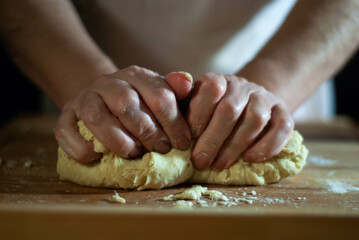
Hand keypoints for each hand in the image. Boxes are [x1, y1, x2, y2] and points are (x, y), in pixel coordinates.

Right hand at [55, 66, 191, 162]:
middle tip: (160, 150)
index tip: (181, 143)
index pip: (159, 95)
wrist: (104, 98)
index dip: (173, 122)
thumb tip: (187, 83)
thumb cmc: (140, 103)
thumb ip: (177, 92)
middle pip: (126, 104)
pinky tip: (98, 157)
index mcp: (137, 75)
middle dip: (147, 132)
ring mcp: (84, 98)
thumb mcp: (161, 95)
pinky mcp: (65, 116)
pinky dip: (82, 148)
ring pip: (96, 116)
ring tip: (133, 153)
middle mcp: (108, 83)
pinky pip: (66, 131)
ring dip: (117, 140)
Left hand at [187, 72, 293, 170]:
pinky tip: (250, 159)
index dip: (198, 115)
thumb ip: (180, 106)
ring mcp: (265, 98)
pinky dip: (267, 146)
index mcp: (218, 80)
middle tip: (200, 162)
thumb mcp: (193, 104)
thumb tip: (167, 114)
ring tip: (219, 165)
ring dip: (235, 146)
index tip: (185, 141)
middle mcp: (242, 86)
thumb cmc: (212, 110)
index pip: (210, 88)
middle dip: (212, 139)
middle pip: (230, 109)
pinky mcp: (284, 113)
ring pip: (255, 120)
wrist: (247, 102)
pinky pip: (282, 128)